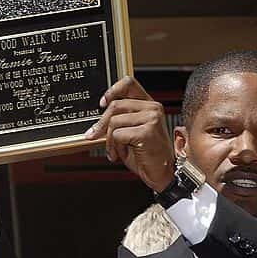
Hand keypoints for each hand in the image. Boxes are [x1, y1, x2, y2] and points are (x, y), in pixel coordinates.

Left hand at [84, 76, 175, 191]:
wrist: (161, 174)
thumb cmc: (147, 155)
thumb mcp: (131, 132)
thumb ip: (120, 120)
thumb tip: (97, 120)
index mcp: (149, 105)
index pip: (129, 83)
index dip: (112, 91)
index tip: (102, 104)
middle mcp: (153, 108)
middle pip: (115, 105)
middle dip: (101, 124)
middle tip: (95, 136)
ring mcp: (152, 118)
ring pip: (115, 121)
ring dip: (109, 140)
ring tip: (114, 151)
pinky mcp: (148, 131)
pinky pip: (118, 135)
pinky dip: (115, 148)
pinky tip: (120, 155)